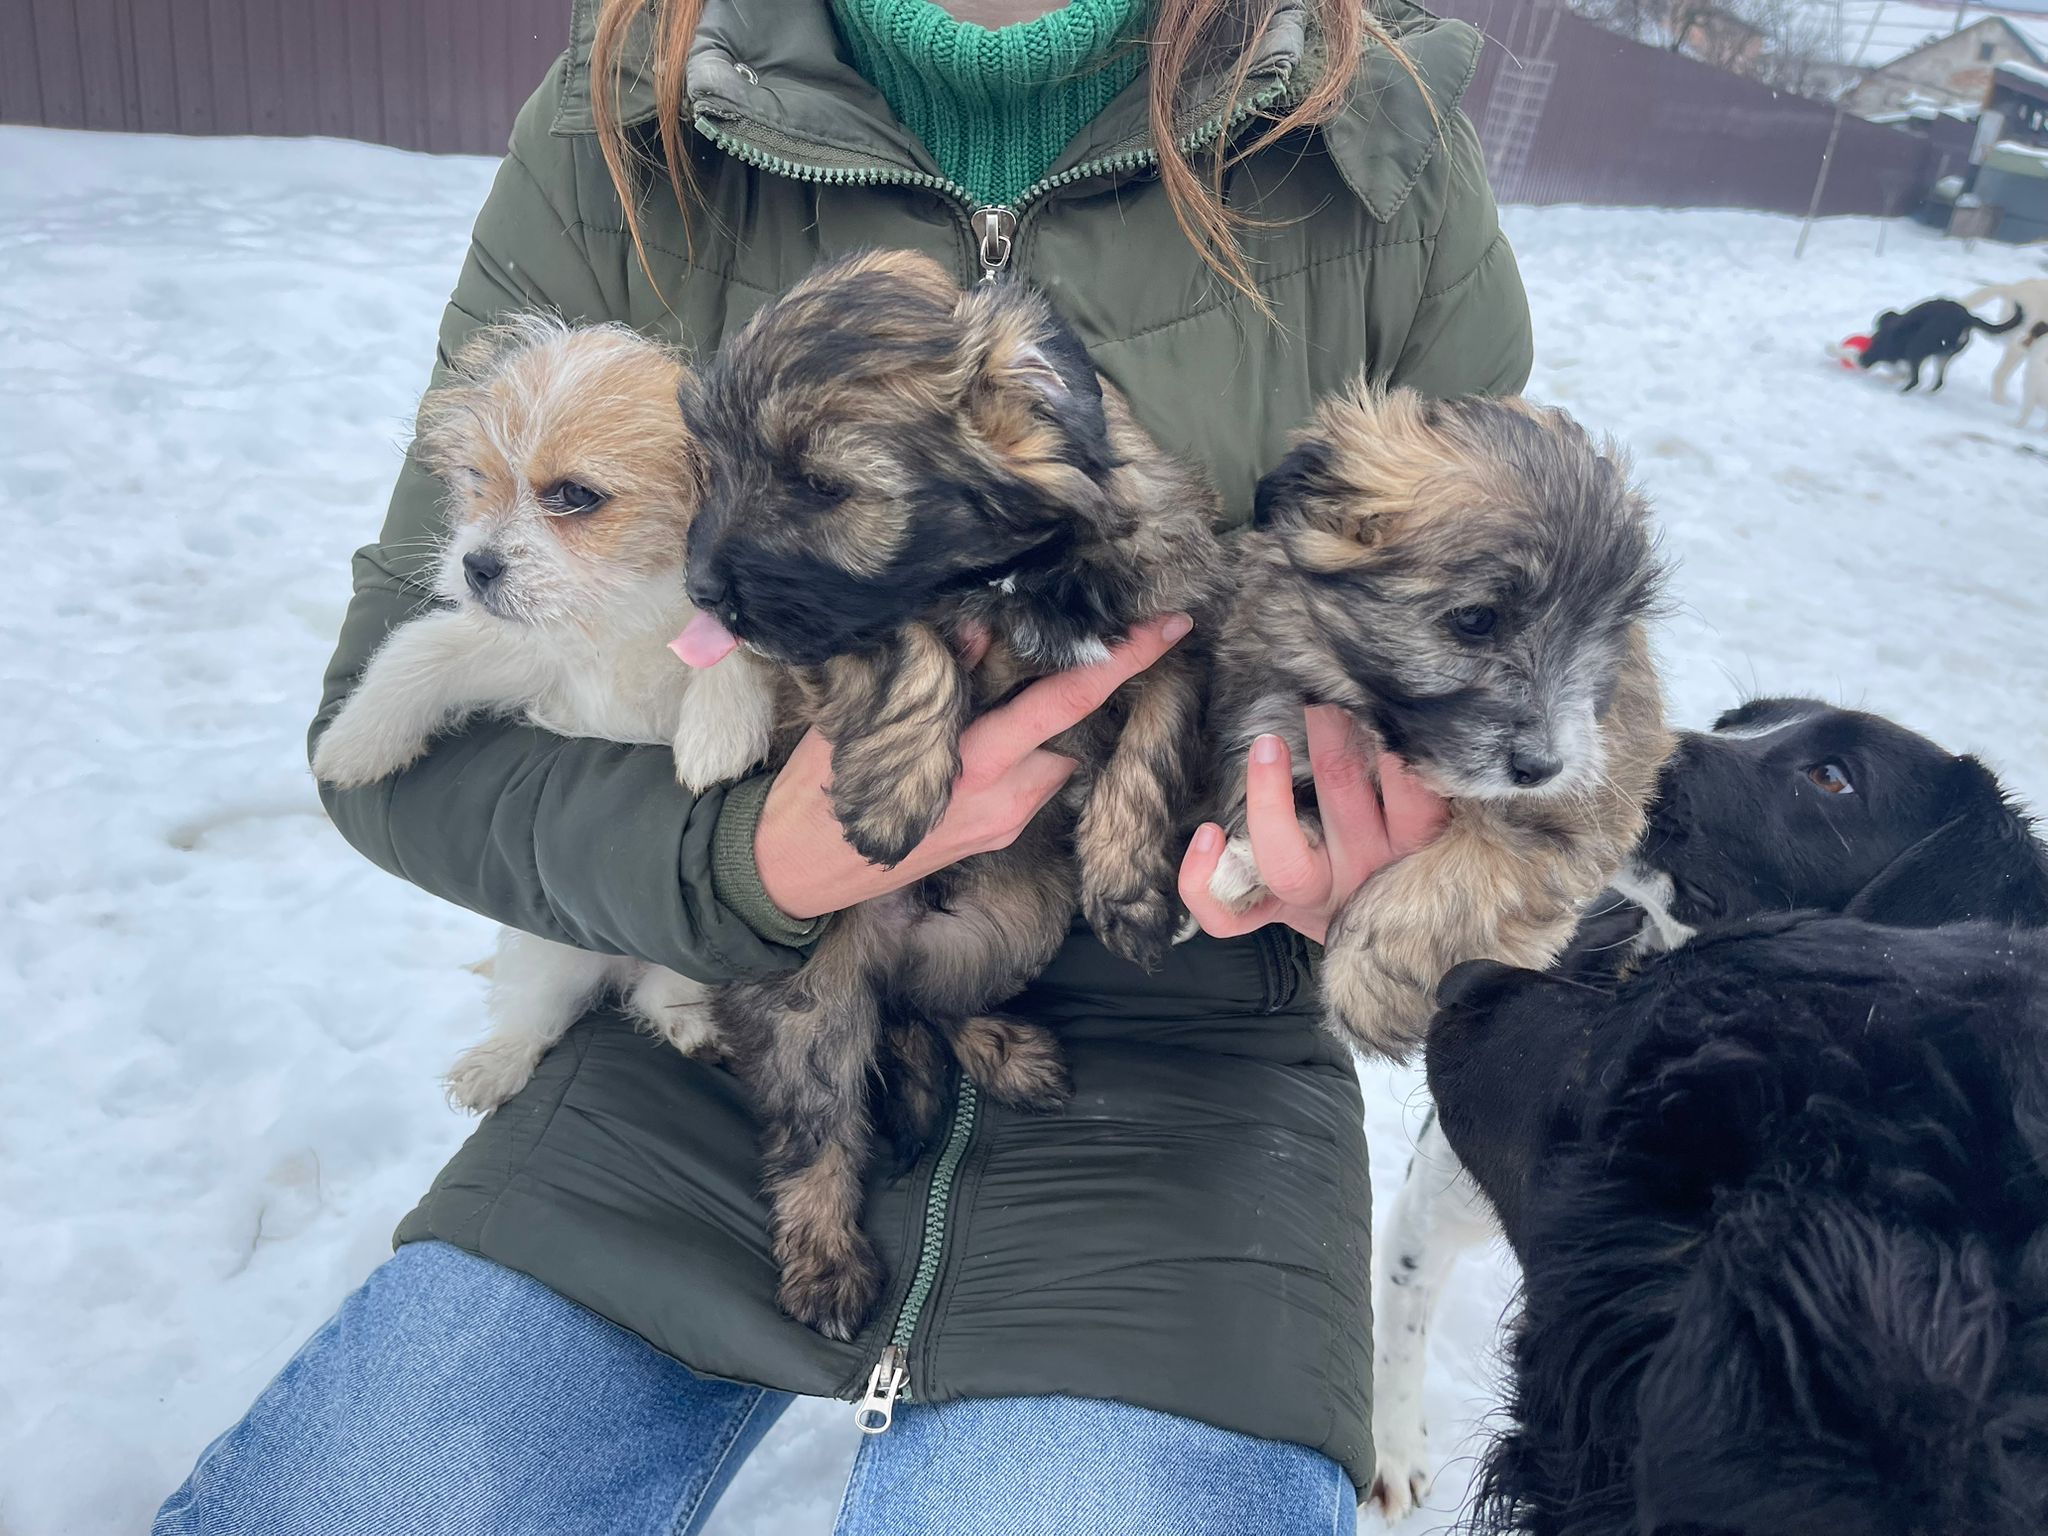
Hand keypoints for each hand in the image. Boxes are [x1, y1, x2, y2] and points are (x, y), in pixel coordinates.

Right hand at [755, 614, 1193, 920]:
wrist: (794, 875)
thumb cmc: (817, 794)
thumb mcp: (864, 724)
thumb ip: (931, 678)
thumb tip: (979, 624)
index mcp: (976, 764)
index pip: (1066, 701)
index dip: (1122, 662)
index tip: (1169, 627)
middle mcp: (1005, 799)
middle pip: (1073, 727)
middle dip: (1094, 684)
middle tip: (1116, 636)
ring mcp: (1004, 823)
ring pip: (1055, 754)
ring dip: (1050, 719)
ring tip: (1020, 682)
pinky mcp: (996, 837)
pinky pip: (1033, 779)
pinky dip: (1028, 746)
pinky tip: (994, 727)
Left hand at [1178, 706, 1447, 943]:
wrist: (1414, 941)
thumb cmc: (1423, 858)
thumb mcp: (1444, 820)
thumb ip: (1435, 777)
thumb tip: (1427, 711)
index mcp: (1418, 843)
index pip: (1413, 787)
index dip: (1391, 736)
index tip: (1374, 691)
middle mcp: (1367, 869)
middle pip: (1342, 789)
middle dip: (1325, 726)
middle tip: (1314, 682)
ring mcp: (1317, 897)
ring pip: (1283, 855)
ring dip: (1267, 790)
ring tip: (1266, 743)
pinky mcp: (1277, 915)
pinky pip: (1228, 917)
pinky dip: (1203, 880)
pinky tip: (1207, 834)